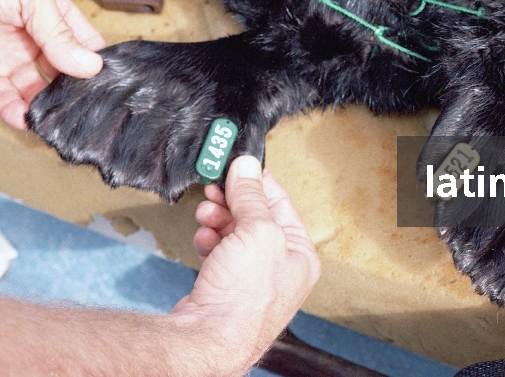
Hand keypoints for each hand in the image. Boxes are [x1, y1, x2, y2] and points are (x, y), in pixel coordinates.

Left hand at [0, 0, 104, 128]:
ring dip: (47, 105)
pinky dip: (16, 112)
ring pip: (35, 89)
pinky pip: (4, 99)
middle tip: (86, 106)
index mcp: (49, 11)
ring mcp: (6, 57)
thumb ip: (59, 32)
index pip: (82, 41)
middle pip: (62, 71)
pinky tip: (27, 118)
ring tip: (56, 118)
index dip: (96, 60)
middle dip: (74, 88)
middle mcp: (31, 36)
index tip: (110, 81)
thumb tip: (90, 65)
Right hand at [170, 156, 320, 374]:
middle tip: (215, 187)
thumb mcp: (257, 231)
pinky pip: (220, 252)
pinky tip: (203, 238)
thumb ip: (251, 196)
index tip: (237, 165)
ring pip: (235, 233)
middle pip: (256, 217)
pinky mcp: (227, 287)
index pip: (281, 203)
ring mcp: (253, 280)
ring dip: (219, 219)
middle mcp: (281, 268)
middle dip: (233, 201)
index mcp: (301, 255)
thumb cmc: (244, 298)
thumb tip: (247, 166)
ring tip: (206, 214)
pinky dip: (210, 240)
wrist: (208, 339)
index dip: (258, 182)